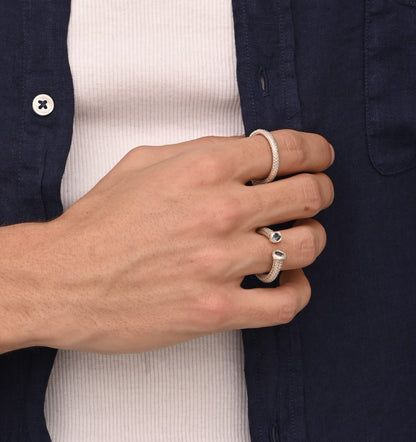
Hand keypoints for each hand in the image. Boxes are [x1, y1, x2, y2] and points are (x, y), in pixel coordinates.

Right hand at [17, 130, 333, 352]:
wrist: (64, 279)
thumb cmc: (100, 222)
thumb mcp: (144, 163)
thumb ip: (199, 153)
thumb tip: (242, 154)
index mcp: (203, 169)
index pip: (285, 150)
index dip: (314, 151)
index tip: (321, 157)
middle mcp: (220, 212)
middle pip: (306, 195)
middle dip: (320, 192)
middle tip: (317, 196)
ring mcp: (221, 264)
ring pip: (305, 247)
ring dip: (312, 240)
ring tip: (301, 239)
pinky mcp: (216, 310)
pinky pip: (285, 303)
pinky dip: (298, 291)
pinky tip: (289, 283)